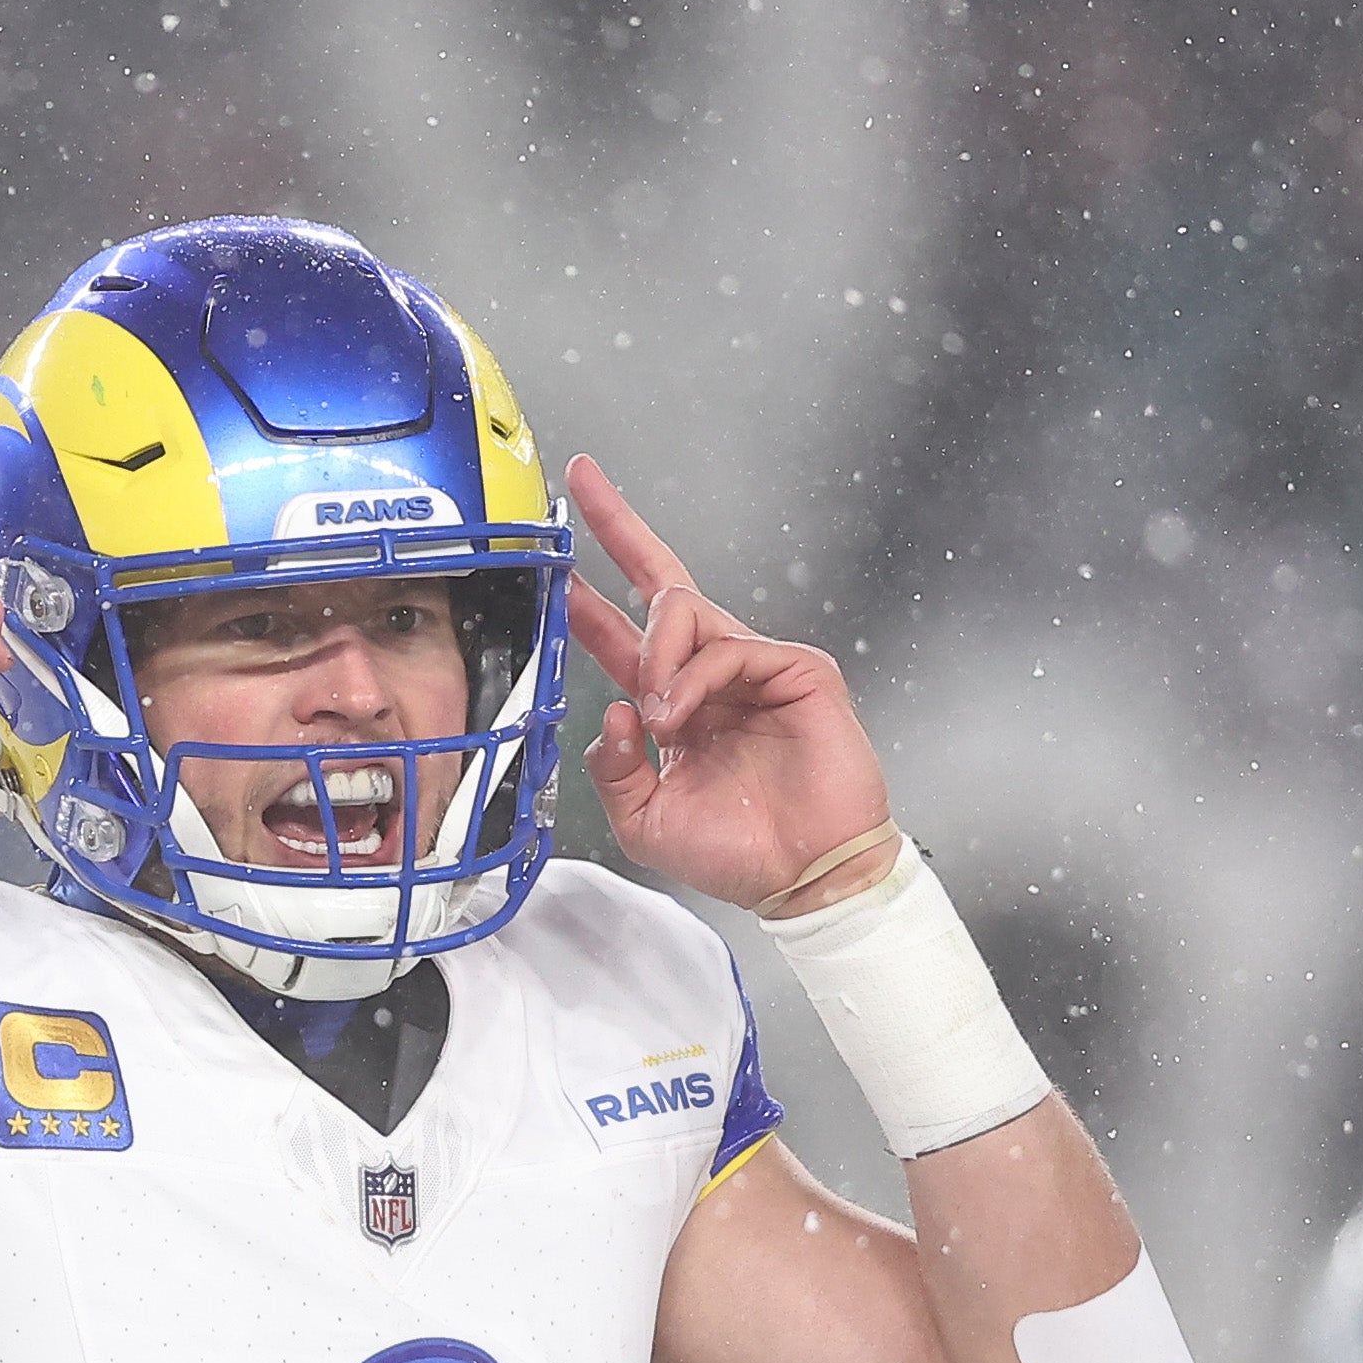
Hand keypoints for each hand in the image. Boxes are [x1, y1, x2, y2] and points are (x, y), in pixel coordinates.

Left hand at [563, 455, 892, 914]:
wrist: (804, 877)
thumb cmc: (740, 853)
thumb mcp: (644, 819)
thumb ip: (613, 767)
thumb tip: (608, 709)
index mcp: (674, 706)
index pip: (625, 635)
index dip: (590, 596)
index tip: (558, 554)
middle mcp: (711, 676)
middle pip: (663, 585)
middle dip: (620, 527)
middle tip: (586, 485)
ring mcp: (754, 667)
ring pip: (684, 609)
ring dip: (654, 654)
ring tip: (658, 714)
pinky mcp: (794, 669)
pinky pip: (727, 647)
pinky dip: (693, 679)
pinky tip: (682, 716)